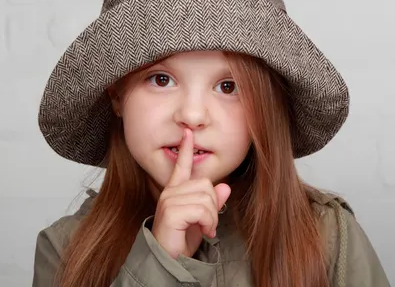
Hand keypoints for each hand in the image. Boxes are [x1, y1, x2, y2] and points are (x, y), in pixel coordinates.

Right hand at [151, 129, 230, 258]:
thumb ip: (213, 203)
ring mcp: (169, 201)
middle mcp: (170, 192)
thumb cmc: (182, 240)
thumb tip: (225, 187)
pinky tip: (204, 232)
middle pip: (206, 184)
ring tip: (204, 229)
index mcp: (175, 191)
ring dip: (211, 217)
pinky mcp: (172, 212)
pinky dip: (208, 223)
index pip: (182, 165)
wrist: (168, 261)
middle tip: (207, 223)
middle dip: (213, 206)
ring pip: (206, 197)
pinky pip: (202, 210)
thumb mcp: (202, 220)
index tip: (187, 133)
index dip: (186, 148)